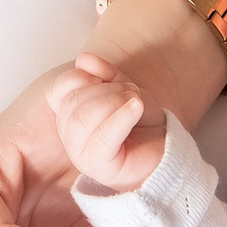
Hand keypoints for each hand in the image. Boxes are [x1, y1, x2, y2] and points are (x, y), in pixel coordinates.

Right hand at [50, 52, 169, 192]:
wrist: (167, 152)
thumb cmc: (144, 124)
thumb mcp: (126, 91)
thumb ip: (106, 75)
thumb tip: (84, 59)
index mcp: (70, 116)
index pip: (58, 91)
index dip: (76, 78)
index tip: (102, 77)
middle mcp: (70, 137)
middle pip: (72, 104)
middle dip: (105, 90)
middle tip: (131, 92)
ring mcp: (82, 155)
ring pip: (82, 120)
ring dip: (113, 101)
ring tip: (136, 102)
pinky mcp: (100, 167)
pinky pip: (102, 138)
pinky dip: (120, 117)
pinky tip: (136, 108)